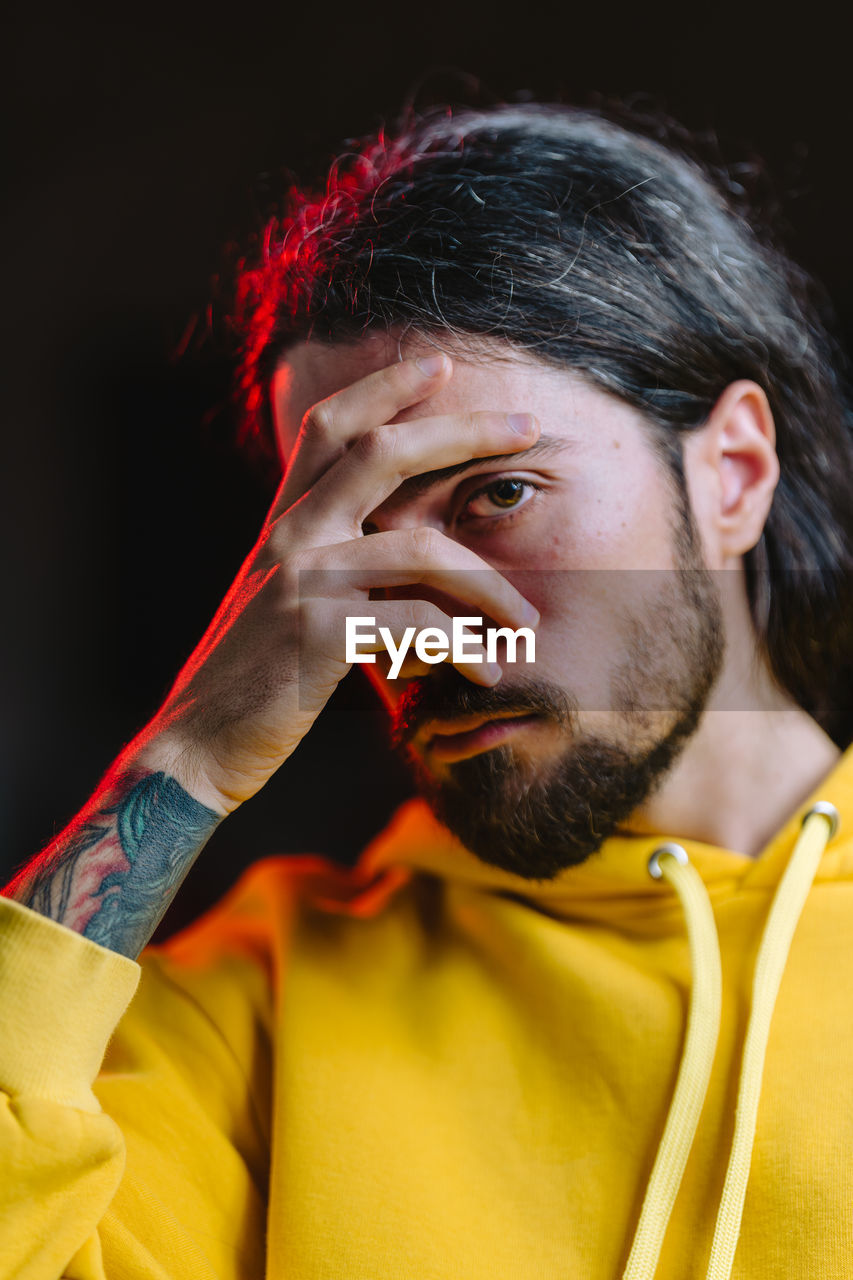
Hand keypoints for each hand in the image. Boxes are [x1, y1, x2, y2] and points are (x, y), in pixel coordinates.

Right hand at [146, 352, 540, 813]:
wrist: (198, 745)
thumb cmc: (257, 680)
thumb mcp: (287, 603)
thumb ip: (338, 566)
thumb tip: (421, 556)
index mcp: (285, 524)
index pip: (331, 429)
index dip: (383, 387)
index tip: (440, 363)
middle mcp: (291, 536)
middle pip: (382, 452)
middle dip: (462, 431)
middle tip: (529, 426)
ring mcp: (303, 580)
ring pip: (423, 549)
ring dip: (491, 586)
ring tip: (527, 622)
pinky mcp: (318, 634)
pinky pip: (418, 624)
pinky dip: (465, 647)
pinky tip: (487, 672)